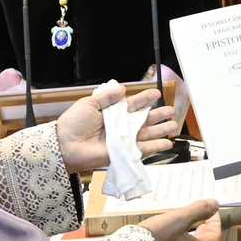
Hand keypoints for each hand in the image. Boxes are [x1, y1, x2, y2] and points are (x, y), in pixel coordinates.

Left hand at [55, 84, 178, 171]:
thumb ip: (107, 97)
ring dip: (160, 130)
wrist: (66, 145)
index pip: (133, 104)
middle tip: (172, 111)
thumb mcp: (89, 104)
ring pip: (147, 133)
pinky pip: (143, 149)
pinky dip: (156, 147)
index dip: (146, 99)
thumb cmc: (75, 123)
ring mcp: (124, 139)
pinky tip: (167, 143)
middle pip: (144, 119)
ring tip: (173, 126)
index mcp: (113, 112)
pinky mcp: (124, 152)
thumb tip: (124, 88)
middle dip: (158, 115)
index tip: (157, 94)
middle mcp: (121, 125)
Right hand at [139, 199, 223, 240]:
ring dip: (195, 237)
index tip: (211, 211)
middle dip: (206, 230)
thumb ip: (199, 210)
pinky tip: (174, 237)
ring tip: (189, 225)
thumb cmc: (158, 235)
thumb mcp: (179, 218)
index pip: (215, 237)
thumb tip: (215, 204)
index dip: (216, 222)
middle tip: (204, 217)